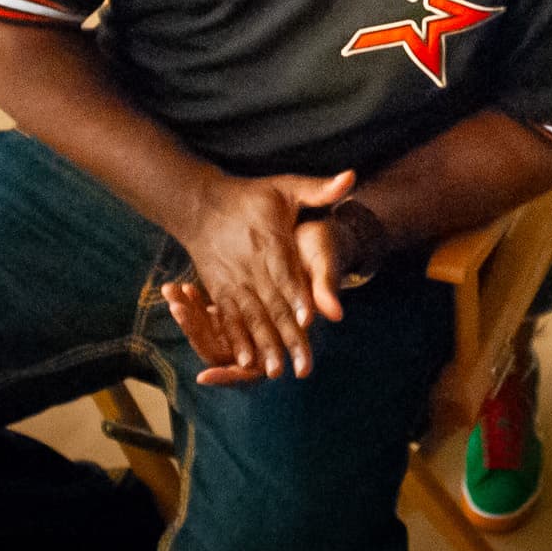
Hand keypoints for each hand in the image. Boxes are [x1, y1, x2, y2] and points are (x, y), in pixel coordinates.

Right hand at [169, 168, 357, 380]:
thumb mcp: (285, 186)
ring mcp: (234, 281)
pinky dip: (238, 340)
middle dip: (288, 337)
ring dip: (264, 347)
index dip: (298, 296)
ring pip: (252, 318)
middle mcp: (251, 266)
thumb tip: (351, 178)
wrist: (200, 204)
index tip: (311, 319)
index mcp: (271, 243)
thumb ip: (319, 188)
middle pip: (273, 306)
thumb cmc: (250, 197)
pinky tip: (246, 362)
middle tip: (304, 366)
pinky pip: (229, 319)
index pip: (286, 274)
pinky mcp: (220, 290)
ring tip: (276, 372)